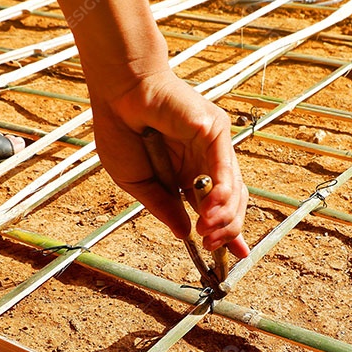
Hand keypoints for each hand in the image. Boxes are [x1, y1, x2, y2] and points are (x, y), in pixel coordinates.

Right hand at [90, 69, 249, 257]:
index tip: (230, 256)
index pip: (217, 208)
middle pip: (232, 203)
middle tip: (210, 244)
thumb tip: (184, 233)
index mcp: (187, 175)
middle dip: (226, 230)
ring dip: (225, 216)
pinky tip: (212, 209)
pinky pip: (224, 166)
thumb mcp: (137, 183)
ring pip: (234, 189)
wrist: (117, 95)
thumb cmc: (121, 131)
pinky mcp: (215, 129)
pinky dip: (221, 191)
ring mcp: (214, 146)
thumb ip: (162, 206)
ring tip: (208, 230)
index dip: (228, 233)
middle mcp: (205, 162)